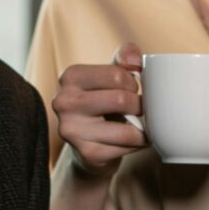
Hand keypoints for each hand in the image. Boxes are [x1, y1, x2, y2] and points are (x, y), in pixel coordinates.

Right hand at [53, 44, 146, 174]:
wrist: (87, 140)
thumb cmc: (102, 100)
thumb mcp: (110, 72)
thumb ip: (125, 56)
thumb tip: (136, 61)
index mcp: (70, 77)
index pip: (118, 75)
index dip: (133, 83)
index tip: (130, 90)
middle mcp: (64, 102)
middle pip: (121, 100)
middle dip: (139, 105)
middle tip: (138, 109)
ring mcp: (73, 130)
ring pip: (127, 128)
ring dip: (143, 127)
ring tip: (142, 124)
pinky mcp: (87, 153)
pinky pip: (127, 147)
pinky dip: (139, 142)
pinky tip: (134, 139)